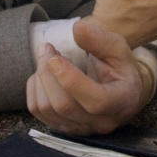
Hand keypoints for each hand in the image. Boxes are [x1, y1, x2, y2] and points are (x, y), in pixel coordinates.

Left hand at [26, 19, 152, 135]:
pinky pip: (37, 111)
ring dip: (40, 78)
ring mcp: (80, 128)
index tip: (55, 57)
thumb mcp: (118, 49)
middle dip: (48, 73)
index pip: (95, 101)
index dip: (71, 80)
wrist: (122, 91)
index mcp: (121, 102)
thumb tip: (77, 28)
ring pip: (47, 109)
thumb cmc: (121, 68)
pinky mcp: (63, 128)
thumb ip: (100, 39)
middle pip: (64, 105)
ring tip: (47, 57)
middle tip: (48, 48)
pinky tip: (45, 74)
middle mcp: (101, 122)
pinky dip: (34, 88)